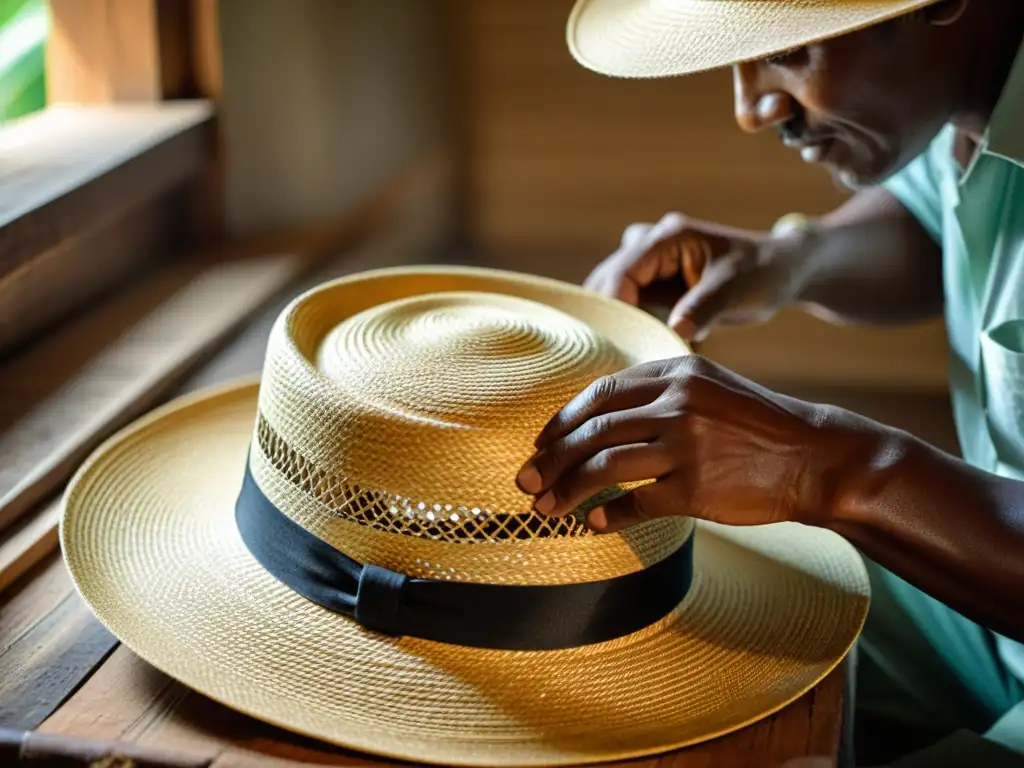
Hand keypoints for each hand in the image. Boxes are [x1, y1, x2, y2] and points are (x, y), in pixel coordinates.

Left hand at [516, 356, 865, 532]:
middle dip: (551, 459)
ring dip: (566, 490)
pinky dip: (608, 516)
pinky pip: (636, 504)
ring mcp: (687, 445)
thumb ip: (657, 393)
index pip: (600, 394)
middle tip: (526, 482)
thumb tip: (593, 421)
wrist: (815, 457)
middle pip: (592, 431)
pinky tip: (592, 523)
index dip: (562, 420)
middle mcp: (677, 404)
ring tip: (546, 509)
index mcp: (676, 373)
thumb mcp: (708, 387)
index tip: (540, 444)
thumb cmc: (756, 426)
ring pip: (604, 467)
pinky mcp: (697, 488)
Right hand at [584, 212, 807, 341]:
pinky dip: (623, 324)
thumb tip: (673, 332)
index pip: (622, 272)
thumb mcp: (734, 290)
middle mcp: (650, 244)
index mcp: (668, 237)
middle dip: (606, 317)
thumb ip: (703, 308)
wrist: (780, 271)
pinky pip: (624, 303)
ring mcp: (648, 263)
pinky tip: (625, 348)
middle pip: (605, 281)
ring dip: (611, 321)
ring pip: (610, 293)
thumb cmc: (762, 273)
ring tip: (613, 355)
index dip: (614, 308)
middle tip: (608, 355)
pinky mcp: (652, 282)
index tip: (616, 344)